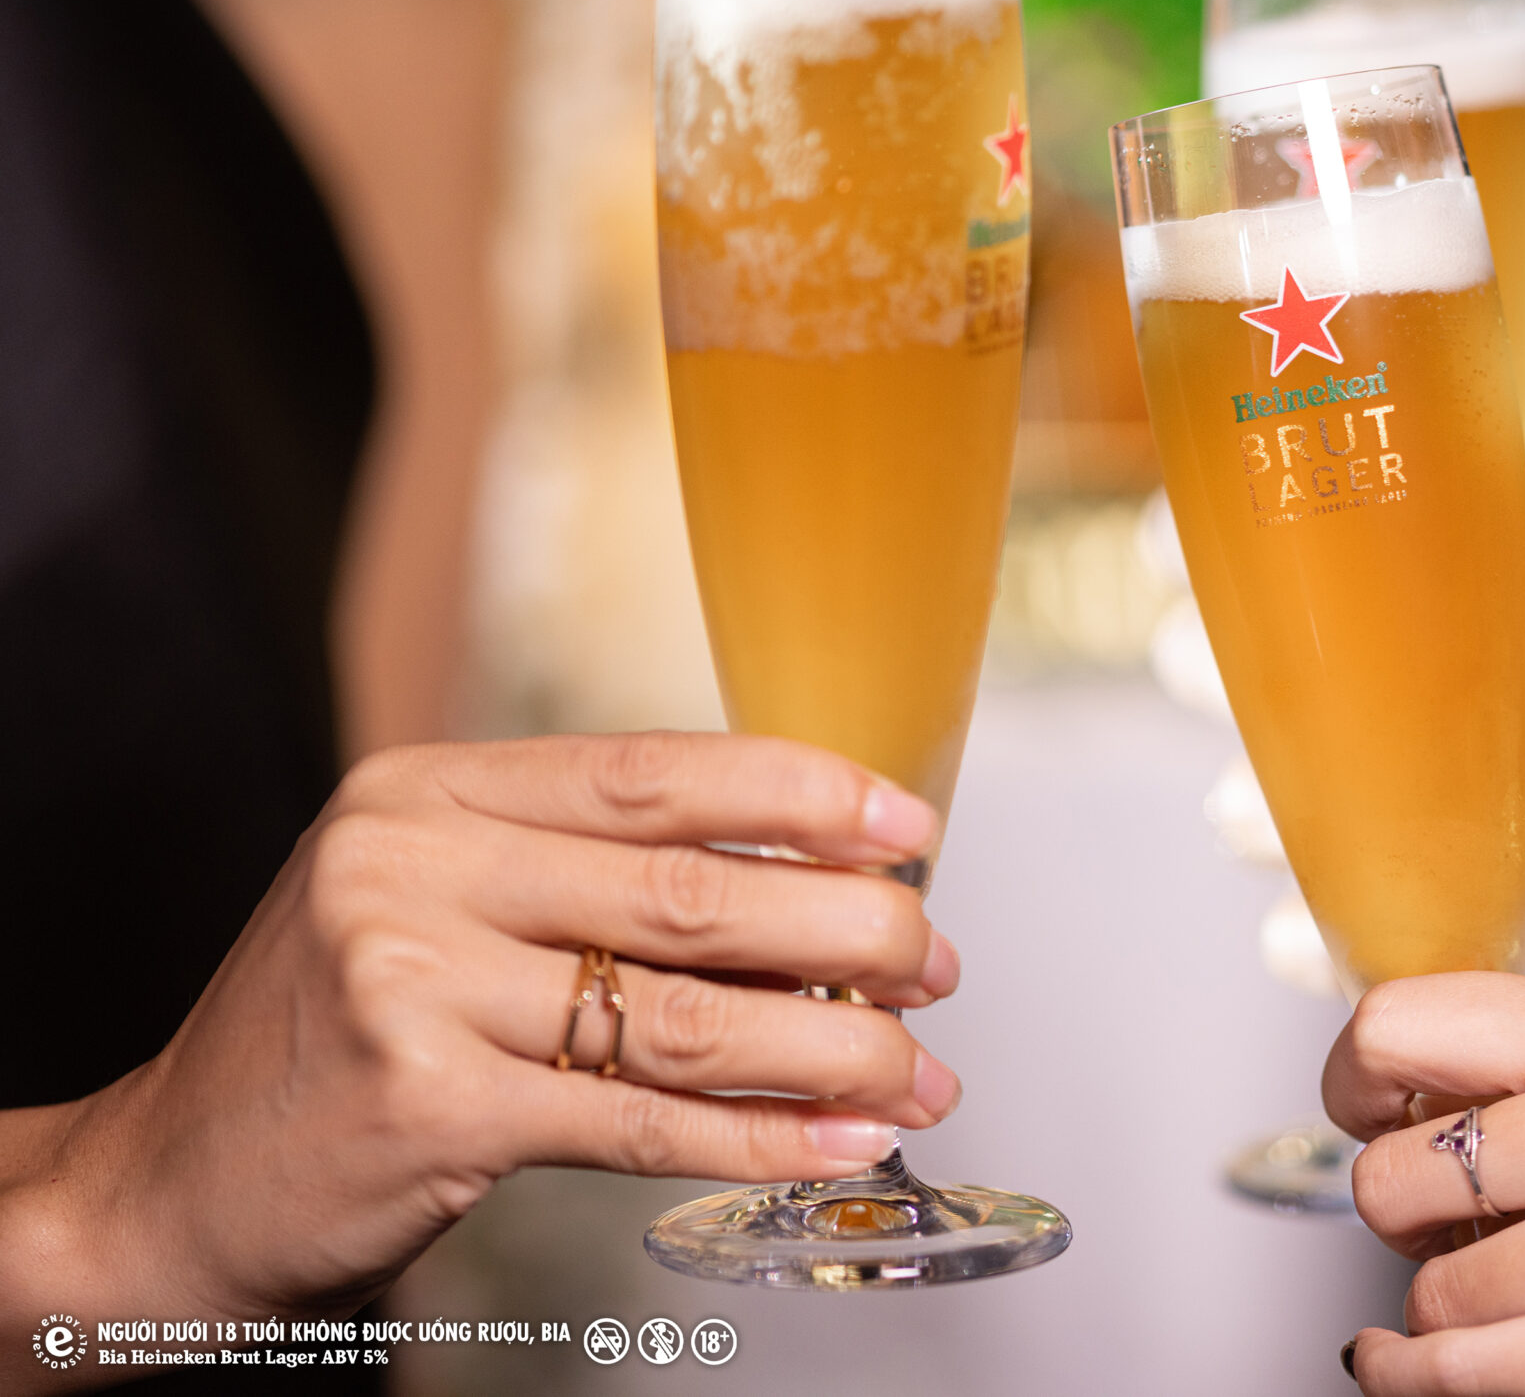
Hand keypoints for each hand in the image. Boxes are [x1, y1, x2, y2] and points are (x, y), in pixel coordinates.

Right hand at [0, 733, 962, 1345]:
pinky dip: (763, 1135)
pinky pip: (641, 1121)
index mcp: (428, 793)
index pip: (656, 772)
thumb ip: (579, 872)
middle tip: (931, 960)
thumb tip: (803, 882)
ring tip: (917, 1065)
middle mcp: (413, 869)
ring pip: (684, 1013)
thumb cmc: (329, 1034)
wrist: (164, 1181)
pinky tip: (840, 1137)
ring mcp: (412, 985)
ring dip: (830, 1044)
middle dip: (846, 929)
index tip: (905, 826)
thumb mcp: (428, 900)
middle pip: (692, 890)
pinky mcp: (428, 1106)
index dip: (803, 798)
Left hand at [1327, 974, 1524, 1396]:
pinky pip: (1458, 1371)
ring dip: (1440, 1296)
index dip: (1358, 1074)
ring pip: (1428, 1282)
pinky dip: (1408, 1373)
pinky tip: (1400, 1361)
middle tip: (1438, 1213)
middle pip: (1393, 1168)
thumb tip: (1449, 1086)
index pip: (1408, 1021)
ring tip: (1496, 1286)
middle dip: (1398, 1202)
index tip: (1367, 1103)